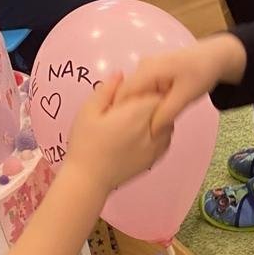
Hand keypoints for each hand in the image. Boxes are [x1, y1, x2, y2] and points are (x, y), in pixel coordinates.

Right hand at [66, 74, 173, 191]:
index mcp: (135, 114)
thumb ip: (106, 91)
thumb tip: (121, 74)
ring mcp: (155, 146)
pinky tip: (144, 132)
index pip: (156, 92)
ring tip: (140, 116)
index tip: (135, 90)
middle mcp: (151, 129)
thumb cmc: (85, 143)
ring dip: (159, 116)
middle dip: (155, 100)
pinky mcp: (154, 159)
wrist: (88, 179)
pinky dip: (160, 132)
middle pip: (164, 107)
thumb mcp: (88, 112)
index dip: (148, 87)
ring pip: (168, 123)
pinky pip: (166, 139)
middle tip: (137, 101)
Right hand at [120, 33, 246, 133]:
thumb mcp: (185, 96)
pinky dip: (145, 103)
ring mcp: (145, 69)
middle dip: (128, 112)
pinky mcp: (150, 73)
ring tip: (143, 127)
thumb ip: (167, 113)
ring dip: (137, 109)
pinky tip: (152, 115)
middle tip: (137, 133)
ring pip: (134, 94)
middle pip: (127, 93)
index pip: (124, 92)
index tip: (122, 131)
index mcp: (148, 69)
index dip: (119, 112)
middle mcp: (141, 66)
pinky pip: (142, 91)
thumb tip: (150, 132)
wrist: (213, 57)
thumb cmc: (201, 73)